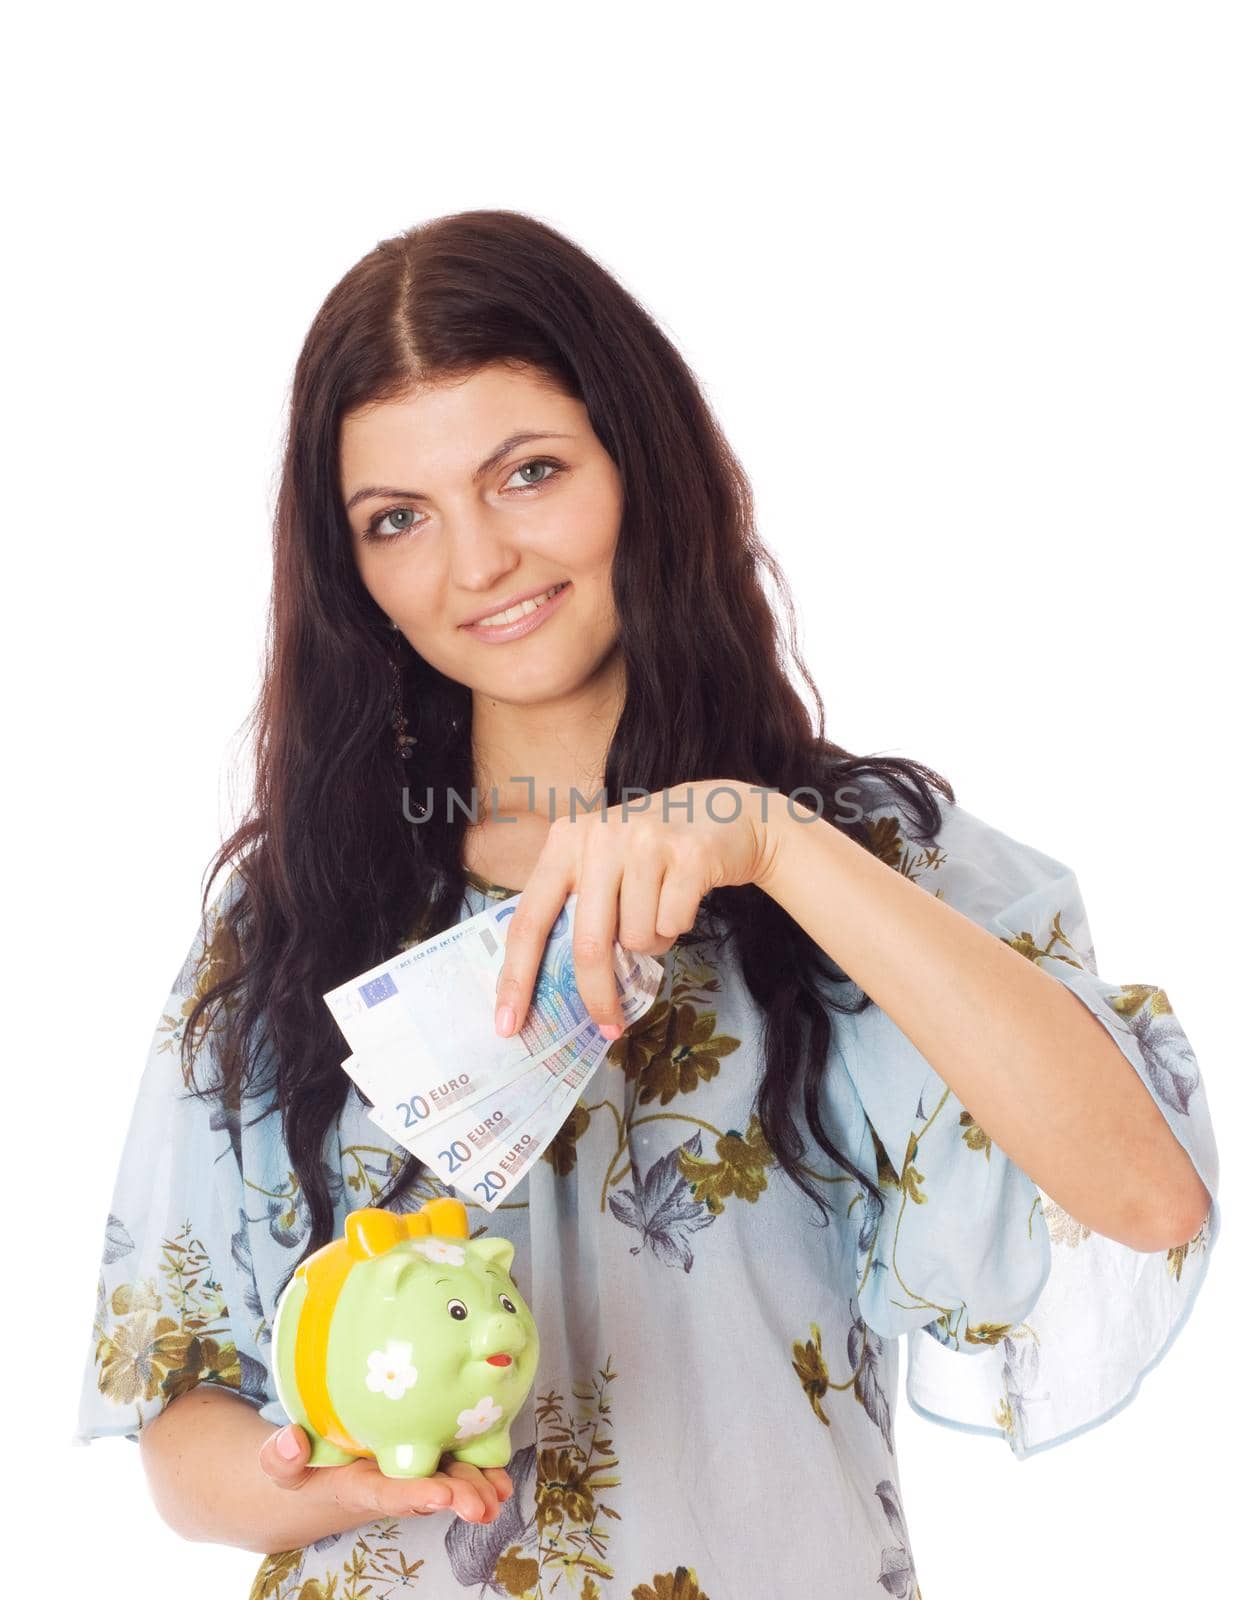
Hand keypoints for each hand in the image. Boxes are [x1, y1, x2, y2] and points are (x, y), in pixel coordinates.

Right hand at [259, 1422, 513, 1524]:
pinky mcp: (425, 1455)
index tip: (437, 1496)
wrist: (317, 1476)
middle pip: (426, 1490)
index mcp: (358, 1486)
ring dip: (474, 1488)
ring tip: (499, 1494)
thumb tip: (290, 1440)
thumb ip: (281, 1458)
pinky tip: (501, 1482)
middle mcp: (391, 1481)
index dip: (412, 1494)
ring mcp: (411, 1469)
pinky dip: (480, 1473)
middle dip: (455, 1497)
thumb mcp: (283, 1466)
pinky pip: (455, 1464)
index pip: (386, 1493)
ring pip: (447, 1479)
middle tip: (481, 1504)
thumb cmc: (304, 1467)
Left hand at [493, 780, 782, 1037]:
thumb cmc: (652, 852)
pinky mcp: (689, 854)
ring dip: (652, 943)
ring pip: (637, 939)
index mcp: (566, 841)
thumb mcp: (601, 862)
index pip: (529, 920)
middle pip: (588, 944)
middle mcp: (600, 836)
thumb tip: (553, 987)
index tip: (508, 1025)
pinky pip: (673, 925)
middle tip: (609, 1026)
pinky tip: (683, 895)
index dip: (516, 977)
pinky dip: (678, 926)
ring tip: (660, 909)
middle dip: (598, 995)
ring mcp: (645, 842)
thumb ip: (575, 906)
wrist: (726, 812)